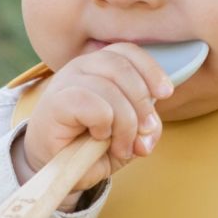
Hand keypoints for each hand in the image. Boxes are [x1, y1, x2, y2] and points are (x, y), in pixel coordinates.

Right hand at [20, 43, 173, 195]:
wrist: (52, 166)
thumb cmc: (89, 146)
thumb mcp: (127, 137)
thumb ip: (145, 130)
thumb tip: (150, 131)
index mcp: (99, 67)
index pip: (128, 52)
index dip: (150, 70)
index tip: (166, 93)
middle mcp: (80, 67)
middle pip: (122, 67)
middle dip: (141, 103)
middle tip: (143, 134)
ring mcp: (65, 82)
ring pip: (109, 88)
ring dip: (125, 123)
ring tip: (122, 146)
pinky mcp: (55, 103)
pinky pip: (93, 105)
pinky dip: (104, 124)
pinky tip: (98, 137)